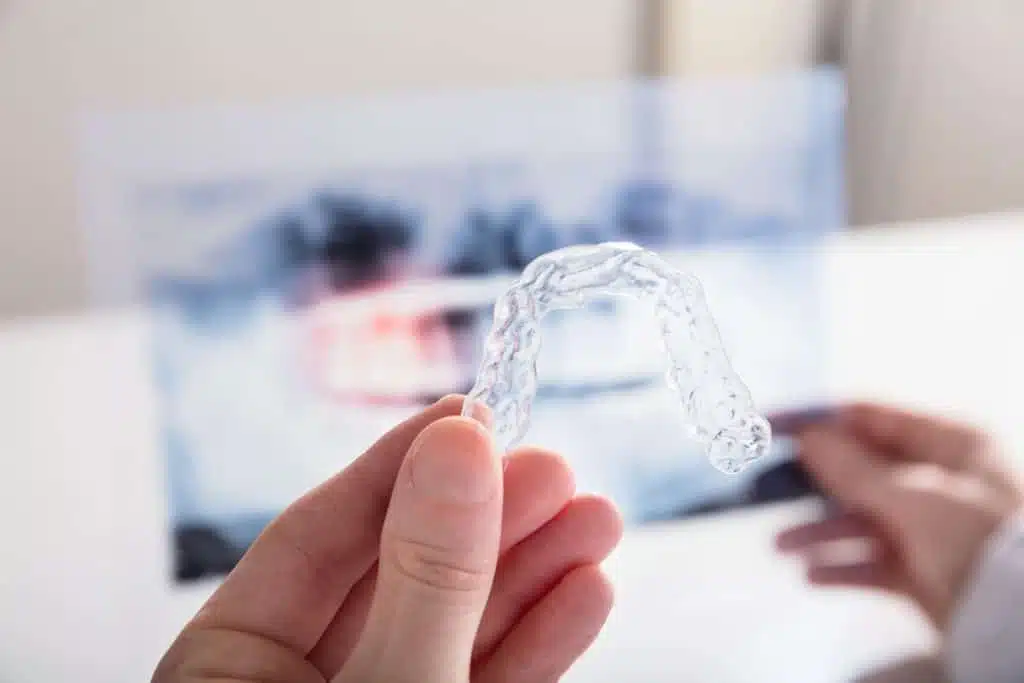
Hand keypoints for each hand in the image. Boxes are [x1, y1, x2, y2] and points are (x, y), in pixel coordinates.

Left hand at [154, 395, 622, 682]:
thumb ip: (424, 575)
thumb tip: (460, 442)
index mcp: (232, 666)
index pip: (320, 533)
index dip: (402, 465)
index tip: (472, 413)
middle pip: (400, 574)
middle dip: (489, 519)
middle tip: (557, 468)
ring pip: (452, 626)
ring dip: (531, 574)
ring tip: (597, 518)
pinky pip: (483, 681)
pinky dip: (537, 641)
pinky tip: (585, 590)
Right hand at [775, 402, 1022, 627]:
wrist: (1021, 621)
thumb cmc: (980, 539)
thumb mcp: (915, 497)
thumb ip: (854, 469)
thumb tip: (807, 437)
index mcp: (949, 444)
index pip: (870, 417)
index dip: (816, 419)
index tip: (767, 424)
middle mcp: (938, 481)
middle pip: (859, 471)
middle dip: (811, 482)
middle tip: (765, 485)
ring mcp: (930, 529)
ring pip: (860, 521)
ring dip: (818, 532)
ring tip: (781, 546)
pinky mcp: (923, 574)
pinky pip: (871, 564)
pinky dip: (841, 568)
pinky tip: (812, 575)